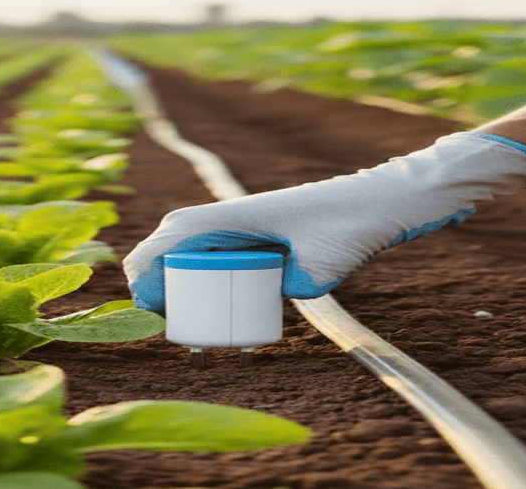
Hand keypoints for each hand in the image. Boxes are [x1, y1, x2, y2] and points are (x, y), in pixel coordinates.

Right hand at [124, 132, 525, 311]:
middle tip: (168, 325)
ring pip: (182, 254)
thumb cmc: (351, 225)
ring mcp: (235, 223)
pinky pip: (207, 255)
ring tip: (185, 322)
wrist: (381, 200)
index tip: (153, 313)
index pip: (161, 246)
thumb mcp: (318, 268)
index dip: (144, 281)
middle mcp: (223, 216)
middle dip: (154, 288)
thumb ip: (287, 287)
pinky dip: (197, 278)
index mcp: (227, 217)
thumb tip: (262, 303)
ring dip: (175, 285)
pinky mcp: (251, 232)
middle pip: (163, 251)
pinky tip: (210, 305)